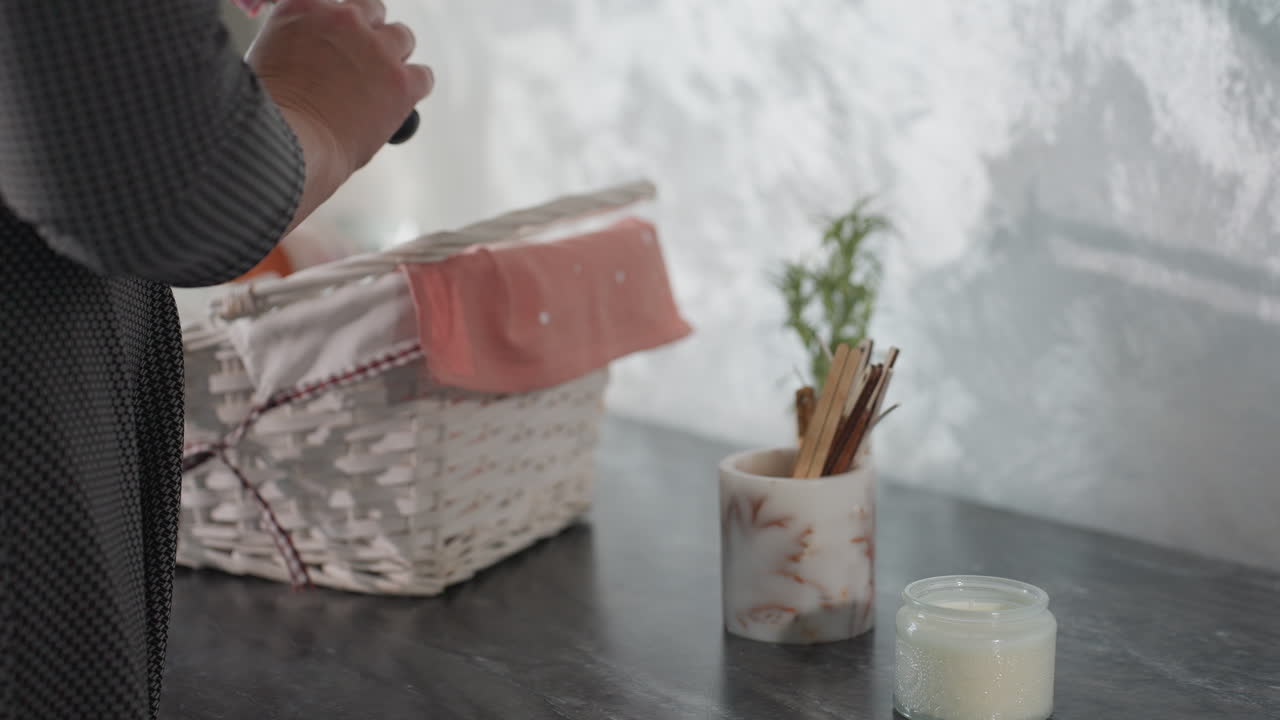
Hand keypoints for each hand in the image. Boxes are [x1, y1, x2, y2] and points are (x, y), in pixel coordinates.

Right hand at [248, 0, 433, 229]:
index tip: (337, 42)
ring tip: (380, 87)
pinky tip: (400, 104)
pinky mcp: (400, 81)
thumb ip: (292, 44)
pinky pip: (423, 76)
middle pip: (372, 11)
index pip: (335, 2)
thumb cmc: (265, 118)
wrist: (284, 148)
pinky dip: (414, 88)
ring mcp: (376, 49)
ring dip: (393, 58)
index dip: (340, 25)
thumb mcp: (263, 59)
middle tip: (361, 66)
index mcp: (303, 8)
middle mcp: (343, 20)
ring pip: (402, 37)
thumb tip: (306, 55)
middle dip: (369, 35)